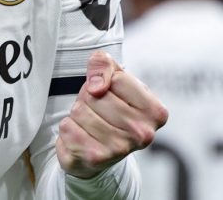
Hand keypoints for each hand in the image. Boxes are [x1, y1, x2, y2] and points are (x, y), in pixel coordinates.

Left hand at [56, 51, 168, 178]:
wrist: (102, 149)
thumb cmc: (111, 109)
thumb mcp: (113, 76)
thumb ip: (104, 63)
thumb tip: (96, 86)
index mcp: (155, 112)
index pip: (117, 79)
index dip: (107, 81)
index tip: (113, 94)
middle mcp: (142, 134)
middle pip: (95, 96)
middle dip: (89, 98)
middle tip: (98, 110)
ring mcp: (119, 149)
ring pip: (79, 111)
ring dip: (78, 113)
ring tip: (90, 122)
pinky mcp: (94, 159)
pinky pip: (67, 128)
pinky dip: (68, 128)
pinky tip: (81, 135)